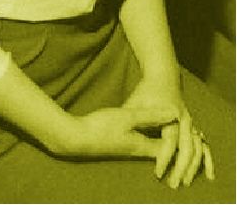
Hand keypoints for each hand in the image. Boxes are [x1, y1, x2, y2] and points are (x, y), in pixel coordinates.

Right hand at [60, 106, 178, 159]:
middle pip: (159, 152)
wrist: (75, 138)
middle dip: (171, 148)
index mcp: (141, 146)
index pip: (167, 148)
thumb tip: (173, 113)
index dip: (179, 144)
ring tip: (163, 136)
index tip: (189, 135)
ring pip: (148, 148)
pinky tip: (139, 133)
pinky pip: (137, 144)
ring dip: (158, 144)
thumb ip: (151, 116)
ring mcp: (124, 150)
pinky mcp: (115, 146)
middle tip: (181, 141)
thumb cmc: (101, 127)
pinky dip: (146, 140)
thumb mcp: (128, 117)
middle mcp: (135, 151)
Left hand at [123, 77, 214, 187]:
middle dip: (181, 168)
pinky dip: (206, 159)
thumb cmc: (146, 91)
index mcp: (171, 114)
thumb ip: (135, 118)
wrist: (163, 77)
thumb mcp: (136, 102)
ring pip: (197, 149)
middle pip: (186, 148)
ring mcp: (190, 123)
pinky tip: (207, 173)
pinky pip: (202, 146)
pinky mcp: (192, 127)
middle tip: (174, 184)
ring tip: (185, 182)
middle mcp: (184, 120)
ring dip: (193, 166)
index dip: (164, 158)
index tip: (158, 173)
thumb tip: (125, 133)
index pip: (169, 141)